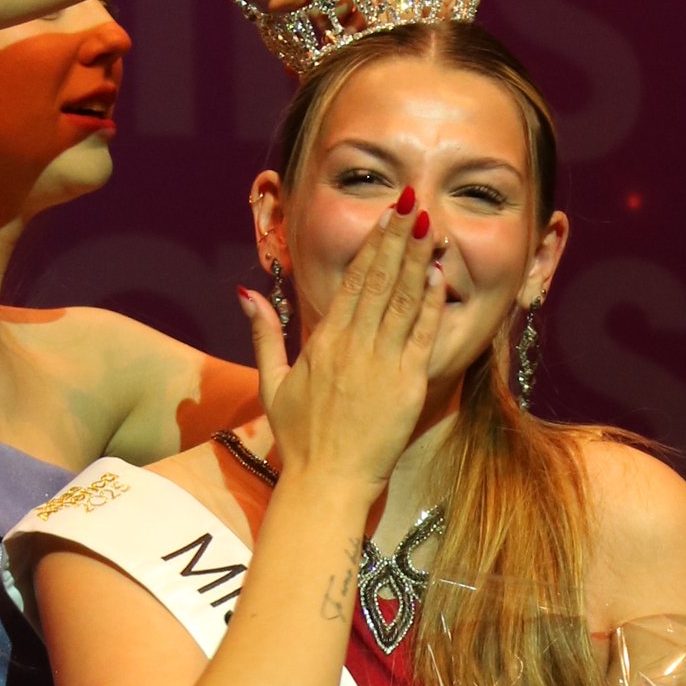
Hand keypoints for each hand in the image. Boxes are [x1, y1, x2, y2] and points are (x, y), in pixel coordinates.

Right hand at [237, 195, 445, 501]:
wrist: (327, 482)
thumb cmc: (299, 439)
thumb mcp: (272, 383)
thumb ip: (263, 334)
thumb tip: (247, 293)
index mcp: (324, 342)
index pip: (354, 281)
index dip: (374, 245)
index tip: (389, 215)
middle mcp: (354, 346)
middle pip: (381, 280)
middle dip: (400, 238)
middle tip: (416, 203)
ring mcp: (382, 364)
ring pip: (404, 300)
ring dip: (419, 260)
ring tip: (432, 226)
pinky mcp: (407, 385)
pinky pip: (422, 335)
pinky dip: (431, 304)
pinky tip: (438, 276)